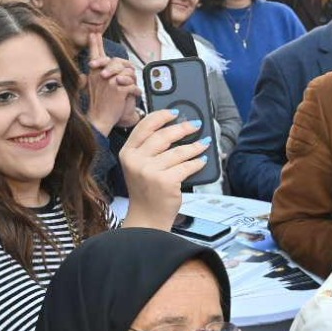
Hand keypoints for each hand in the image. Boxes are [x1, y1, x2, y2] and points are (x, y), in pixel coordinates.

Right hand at [84, 33, 139, 135]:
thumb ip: (98, 75)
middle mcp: (101, 74)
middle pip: (118, 61)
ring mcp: (110, 80)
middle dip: (126, 68)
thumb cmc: (98, 106)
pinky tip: (133, 96)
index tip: (94, 34)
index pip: (95, 54)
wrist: (99, 119)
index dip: (95, 43)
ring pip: (129, 73)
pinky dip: (135, 92)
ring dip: (132, 82)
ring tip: (128, 90)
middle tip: (125, 76)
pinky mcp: (119, 88)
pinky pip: (133, 85)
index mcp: (94, 73)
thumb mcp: (93, 87)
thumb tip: (104, 67)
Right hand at [120, 109, 210, 228]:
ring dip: (195, 146)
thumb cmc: (146, 191)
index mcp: (127, 153)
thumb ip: (149, 148)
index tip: (175, 112)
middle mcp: (135, 161)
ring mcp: (149, 171)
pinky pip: (186, 166)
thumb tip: (174, 128)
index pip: (144, 126)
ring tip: (204, 143)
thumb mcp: (138, 166)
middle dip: (183, 128)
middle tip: (195, 125)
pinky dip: (197, 163)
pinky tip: (202, 160)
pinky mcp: (165, 182)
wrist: (147, 218)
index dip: (161, 116)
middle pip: (163, 136)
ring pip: (178, 151)